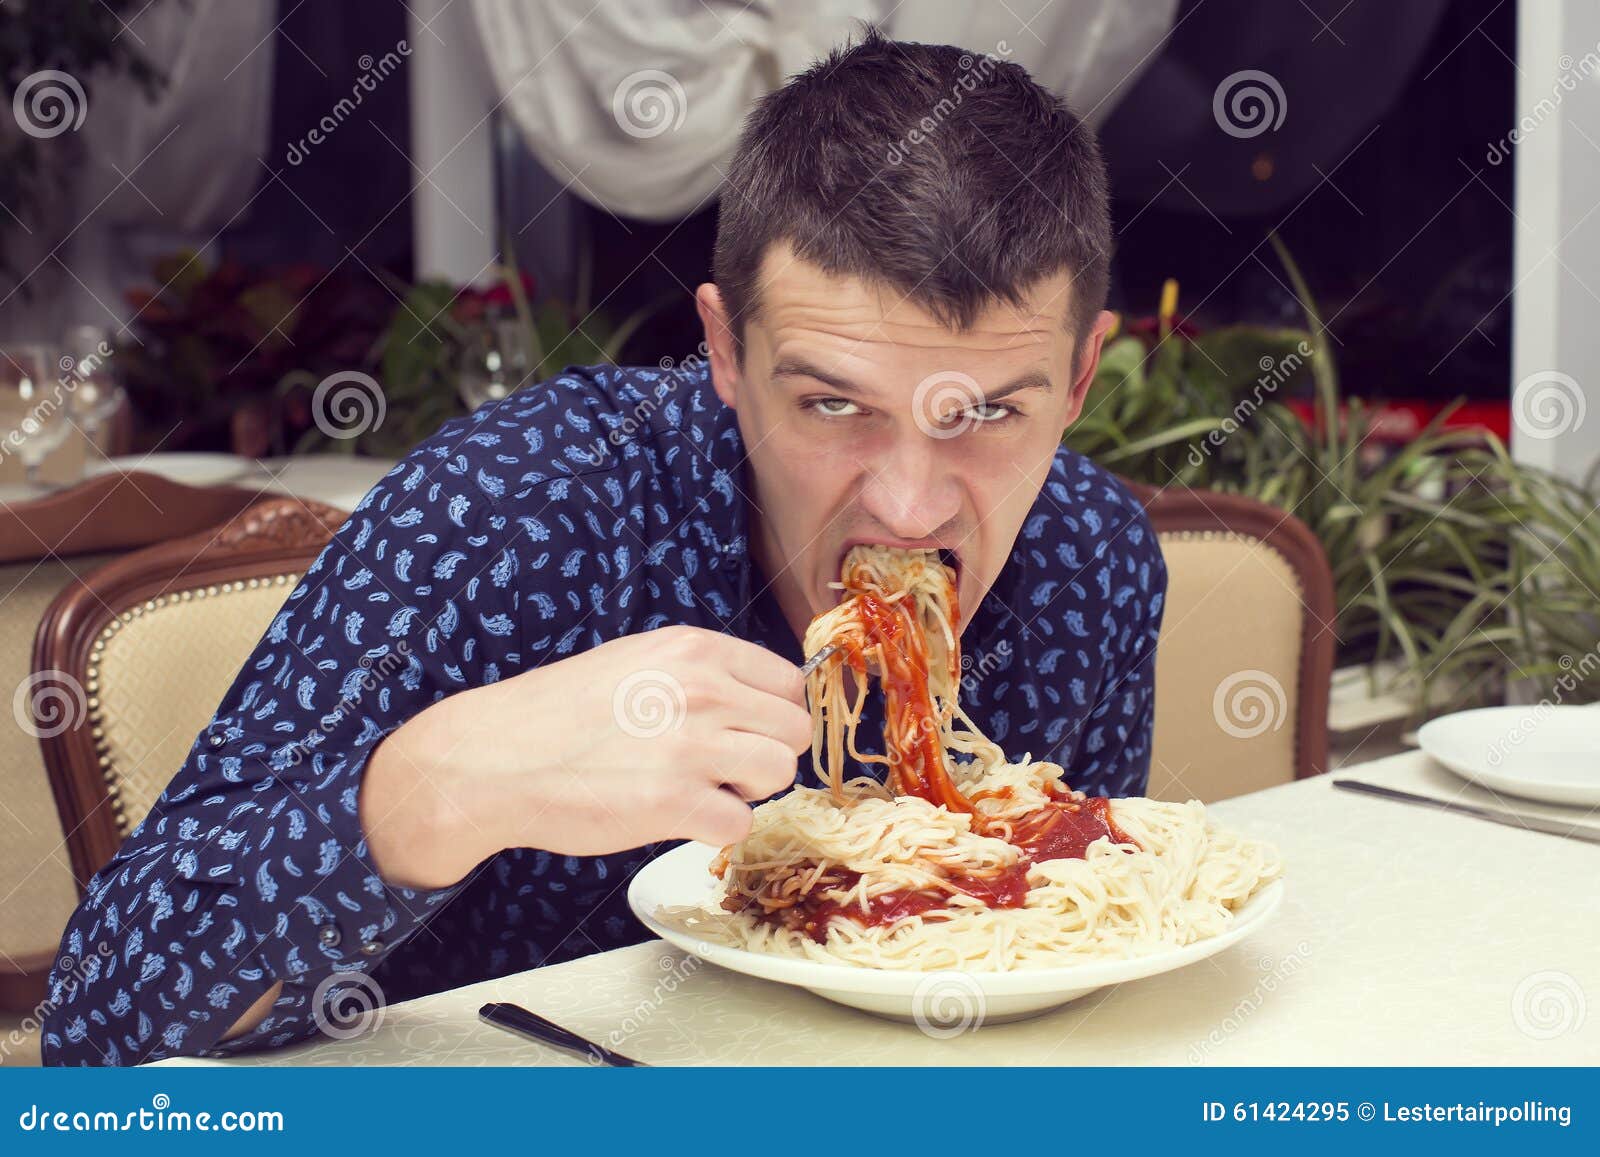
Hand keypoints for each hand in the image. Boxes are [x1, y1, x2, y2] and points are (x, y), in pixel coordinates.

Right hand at [360, 626, 810, 886]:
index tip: (742, 733)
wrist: (493, 759)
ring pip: (779, 775)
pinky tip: (675, 817)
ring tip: (697, 790)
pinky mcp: (674, 801)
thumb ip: (699, 672)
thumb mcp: (636, 661)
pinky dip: (713, 831)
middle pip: (794, 731)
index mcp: (695, 649)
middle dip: (765, 755)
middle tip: (720, 768)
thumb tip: (756, 700)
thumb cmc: (560, 715)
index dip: (771, 716)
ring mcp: (691, 744)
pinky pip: (739, 824)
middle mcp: (703, 688)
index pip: (789, 682)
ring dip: (745, 793)